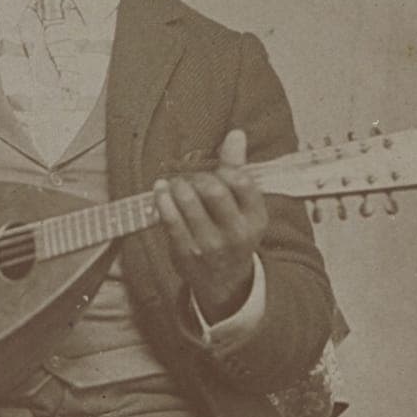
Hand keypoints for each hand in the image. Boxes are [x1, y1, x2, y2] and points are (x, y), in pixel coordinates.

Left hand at [153, 129, 266, 322]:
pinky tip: (161, 190)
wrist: (224, 282)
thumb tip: (236, 134)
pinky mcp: (186, 252)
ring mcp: (210, 245)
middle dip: (197, 176)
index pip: (241, 182)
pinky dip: (162, 199)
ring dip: (178, 185)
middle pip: (213, 189)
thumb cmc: (233, 233)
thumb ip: (239, 169)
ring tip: (176, 184)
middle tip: (192, 179)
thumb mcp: (245, 207)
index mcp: (255, 218)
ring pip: (188, 202)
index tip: (215, 172)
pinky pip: (169, 219)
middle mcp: (236, 233)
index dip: (224, 168)